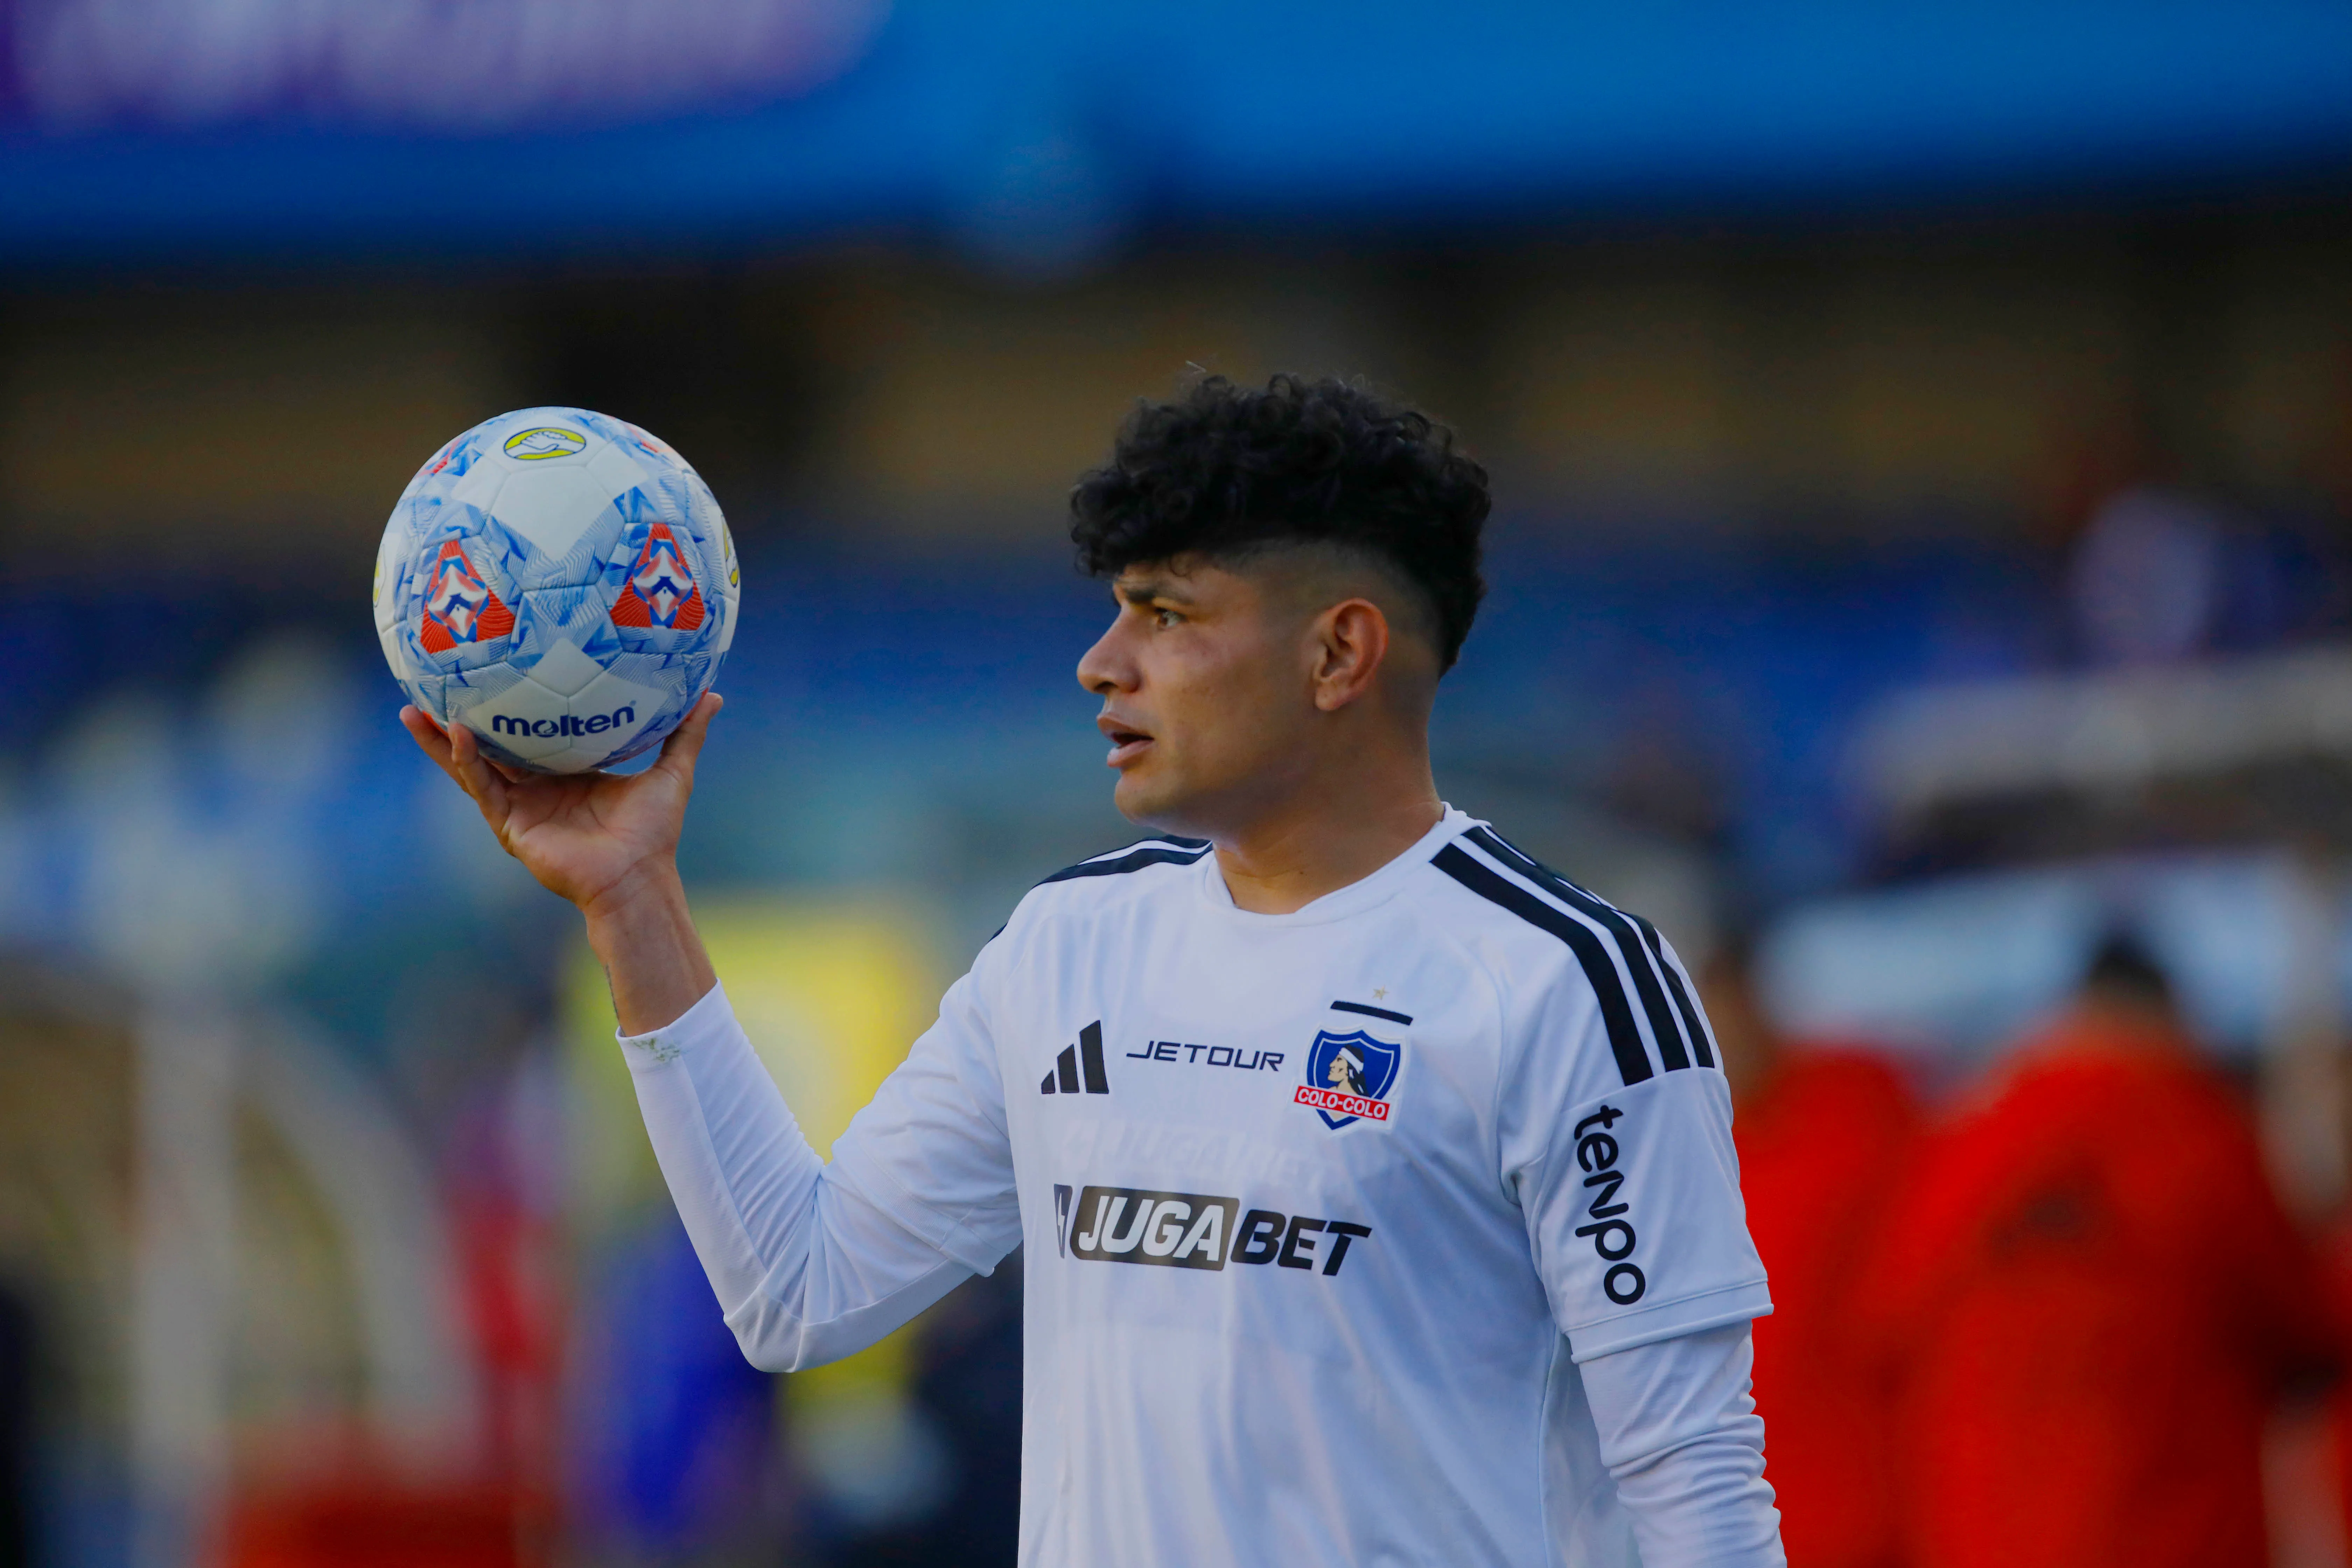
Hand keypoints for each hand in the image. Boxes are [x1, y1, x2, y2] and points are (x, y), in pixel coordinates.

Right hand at [400, 693, 722, 915]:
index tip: (487, 674)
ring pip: (470, 768)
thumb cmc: (655, 833)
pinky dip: (467, 762)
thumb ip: (685, 733)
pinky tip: (455, 734)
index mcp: (565, 773)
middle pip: (487, 748)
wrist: (640, 878)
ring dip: (439, 742)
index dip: (506, 709)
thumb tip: (712, 694)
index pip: (527, 734)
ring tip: (411, 710)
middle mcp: (536, 789)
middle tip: (428, 687)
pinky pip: (483, 788)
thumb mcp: (671, 771)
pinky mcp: (511, 827)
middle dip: (455, 721)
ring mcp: (519, 808)